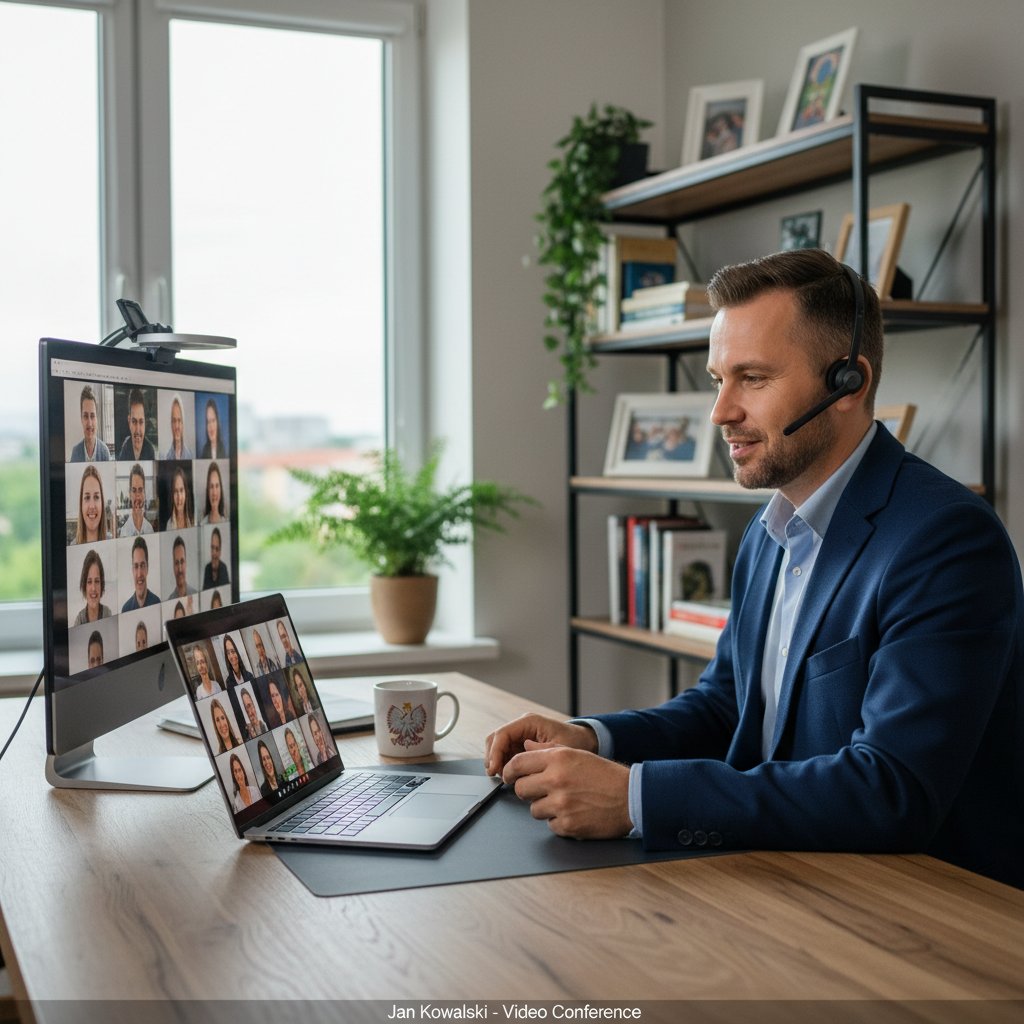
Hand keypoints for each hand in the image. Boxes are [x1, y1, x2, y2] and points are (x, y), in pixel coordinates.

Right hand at [484, 713, 596, 776]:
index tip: (495, 769)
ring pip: (497, 747)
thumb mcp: (561, 747)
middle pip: (495, 740)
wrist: (584, 741)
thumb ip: (541, 751)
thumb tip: (518, 759)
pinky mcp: (520, 746)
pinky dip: (503, 765)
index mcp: (529, 722)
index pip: (502, 734)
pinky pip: (505, 754)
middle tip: (497, 776)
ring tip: (504, 778)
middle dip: (492, 758)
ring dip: (496, 762)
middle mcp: (522, 727)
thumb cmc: (575, 742)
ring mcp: (520, 736)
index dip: (495, 752)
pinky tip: (509, 777)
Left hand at [503, 745, 631, 839]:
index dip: (509, 771)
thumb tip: (525, 747)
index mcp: (558, 758)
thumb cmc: (605, 775)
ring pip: (533, 809)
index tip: (509, 776)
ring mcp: (561, 804)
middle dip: (527, 791)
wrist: (631, 797)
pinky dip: (559, 821)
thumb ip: (548, 750)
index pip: (518, 763)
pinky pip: (550, 825)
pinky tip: (574, 813)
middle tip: (541, 791)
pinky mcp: (567, 825)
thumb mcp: (577, 754)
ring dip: (545, 807)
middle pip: (520, 789)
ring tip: (565, 801)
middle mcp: (556, 779)